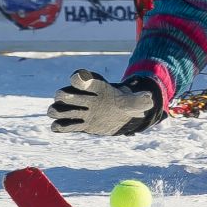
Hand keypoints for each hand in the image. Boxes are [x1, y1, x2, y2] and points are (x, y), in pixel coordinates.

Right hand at [49, 71, 165, 135]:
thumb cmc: (124, 103)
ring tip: (71, 118)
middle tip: (81, 106)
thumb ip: (140, 100)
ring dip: (58, 113)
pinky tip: (68, 128)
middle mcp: (81, 97)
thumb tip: (149, 99)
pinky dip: (60, 128)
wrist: (119, 115)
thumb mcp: (133, 102)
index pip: (80, 78)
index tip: (80, 79)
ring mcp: (76, 111)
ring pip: (56, 109)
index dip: (78, 78)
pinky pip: (60, 127)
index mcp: (93, 87)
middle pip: (62, 94)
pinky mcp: (76, 125)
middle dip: (65, 98)